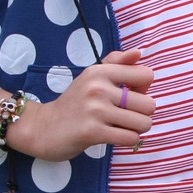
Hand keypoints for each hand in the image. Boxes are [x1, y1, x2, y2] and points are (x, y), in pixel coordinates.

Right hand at [9, 49, 154, 160]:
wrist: (43, 127)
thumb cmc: (75, 103)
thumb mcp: (92, 76)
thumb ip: (117, 63)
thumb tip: (139, 52)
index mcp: (100, 71)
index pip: (146, 75)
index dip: (144, 89)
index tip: (128, 96)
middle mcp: (98, 87)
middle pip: (149, 104)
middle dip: (142, 115)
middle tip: (123, 116)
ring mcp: (95, 110)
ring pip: (143, 123)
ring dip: (136, 129)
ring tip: (119, 127)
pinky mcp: (93, 132)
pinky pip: (130, 138)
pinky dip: (128, 140)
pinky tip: (114, 136)